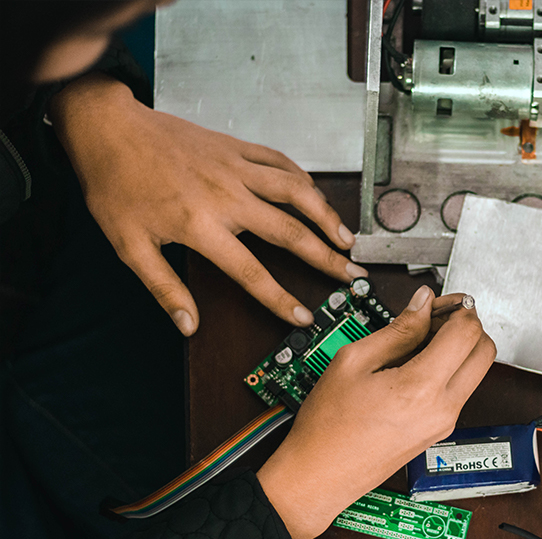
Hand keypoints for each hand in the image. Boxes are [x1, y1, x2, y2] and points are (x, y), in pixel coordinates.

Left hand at [49, 72, 367, 335]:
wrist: (109, 129)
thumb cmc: (116, 186)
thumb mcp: (129, 246)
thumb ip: (163, 288)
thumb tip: (188, 325)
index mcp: (200, 225)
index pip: (252, 271)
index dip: (280, 299)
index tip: (303, 316)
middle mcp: (227, 196)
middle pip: (290, 232)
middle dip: (326, 257)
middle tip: (350, 273)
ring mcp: (236, 168)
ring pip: (296, 192)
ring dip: (326, 216)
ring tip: (347, 237)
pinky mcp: (237, 147)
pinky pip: (282, 162)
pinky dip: (304, 180)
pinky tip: (316, 195)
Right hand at [257, 287, 495, 538]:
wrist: (320, 475)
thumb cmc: (328, 426)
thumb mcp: (353, 361)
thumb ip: (397, 329)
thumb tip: (422, 304)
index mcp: (421, 387)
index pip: (467, 332)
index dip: (458, 307)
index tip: (438, 301)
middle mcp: (443, 408)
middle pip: (485, 351)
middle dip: (467, 325)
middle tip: (435, 318)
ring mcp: (444, 422)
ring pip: (476, 371)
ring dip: (459, 347)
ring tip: (418, 341)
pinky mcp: (439, 431)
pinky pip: (459, 389)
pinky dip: (448, 369)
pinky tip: (414, 364)